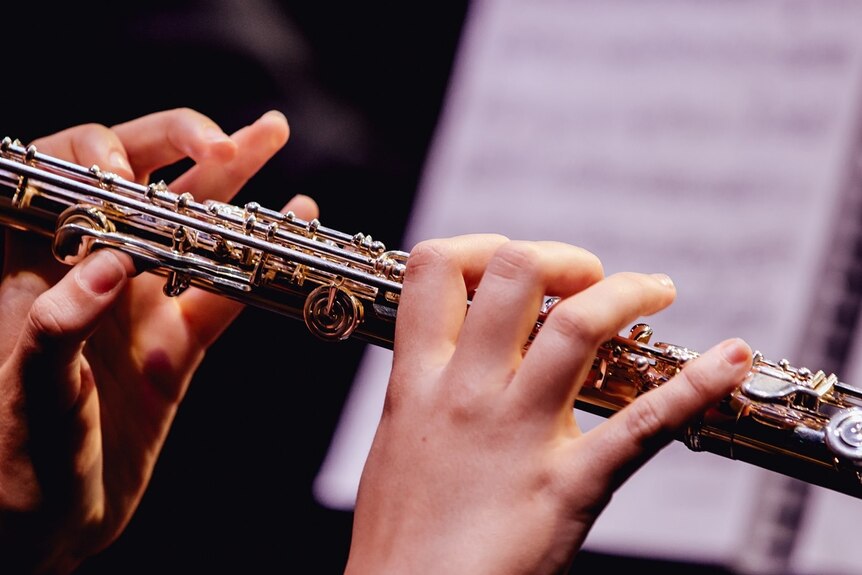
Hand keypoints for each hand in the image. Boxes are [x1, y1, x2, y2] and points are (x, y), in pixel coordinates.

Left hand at [0, 108, 317, 573]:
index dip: (101, 158)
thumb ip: (56, 331)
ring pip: (192, 229)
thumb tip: (105, 266)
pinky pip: (225, 294)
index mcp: (41, 275)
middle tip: (229, 140)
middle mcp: (96, 278)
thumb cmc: (16, 470)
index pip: (68, 181)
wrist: (49, 530)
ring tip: (270, 137)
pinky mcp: (177, 348)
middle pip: (141, 186)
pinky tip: (289, 230)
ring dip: (233, 185)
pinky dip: (259, 263)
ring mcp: (141, 310)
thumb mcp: (29, 403)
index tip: (132, 174)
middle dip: (183, 148)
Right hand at [346, 234, 751, 573]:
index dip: (479, 246)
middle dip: (563, 257)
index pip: (434, 269)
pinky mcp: (568, 485)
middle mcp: (467, 392)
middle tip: (586, 276)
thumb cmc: (400, 535)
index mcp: (417, 381)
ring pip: (580, 326)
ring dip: (628, 292)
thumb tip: (456, 343)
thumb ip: (425, 386)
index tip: (508, 261)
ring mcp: (519, 434)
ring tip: (655, 291)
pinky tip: (730, 357)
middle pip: (518, 273)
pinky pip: (643, 424)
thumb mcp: (397, 439)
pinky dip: (697, 385)